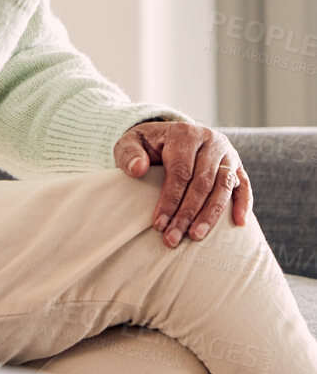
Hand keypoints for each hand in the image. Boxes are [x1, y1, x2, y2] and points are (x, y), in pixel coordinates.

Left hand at [113, 120, 250, 247]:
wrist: (168, 135)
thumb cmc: (147, 144)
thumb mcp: (130, 142)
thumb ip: (129, 154)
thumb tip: (138, 169)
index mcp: (184, 134)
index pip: (180, 172)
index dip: (170, 199)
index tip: (158, 224)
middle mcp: (210, 141)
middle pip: (202, 183)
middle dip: (187, 213)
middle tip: (173, 238)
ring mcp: (228, 153)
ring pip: (224, 186)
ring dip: (211, 214)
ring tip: (196, 235)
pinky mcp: (238, 165)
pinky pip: (244, 185)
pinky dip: (244, 204)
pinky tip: (238, 224)